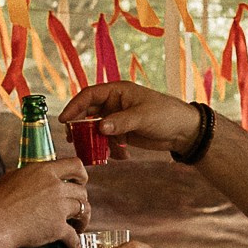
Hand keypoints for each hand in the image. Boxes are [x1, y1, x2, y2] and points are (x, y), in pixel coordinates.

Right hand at [0, 159, 89, 247]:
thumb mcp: (9, 180)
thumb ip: (23, 179)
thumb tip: (21, 182)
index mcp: (43, 171)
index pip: (74, 165)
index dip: (81, 175)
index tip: (81, 182)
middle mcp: (54, 186)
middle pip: (81, 191)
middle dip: (81, 201)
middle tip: (76, 209)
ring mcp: (58, 207)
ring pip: (83, 210)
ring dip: (83, 220)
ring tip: (78, 227)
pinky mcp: (57, 228)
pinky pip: (73, 236)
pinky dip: (75, 243)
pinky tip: (72, 247)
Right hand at [62, 82, 200, 157]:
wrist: (184, 131)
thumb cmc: (166, 115)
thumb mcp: (143, 117)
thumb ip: (120, 122)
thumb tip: (100, 127)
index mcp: (117, 92)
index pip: (89, 96)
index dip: (74, 106)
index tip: (64, 120)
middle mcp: (114, 104)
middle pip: (88, 113)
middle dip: (81, 127)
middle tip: (74, 140)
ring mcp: (118, 119)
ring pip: (96, 130)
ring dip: (95, 142)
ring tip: (97, 153)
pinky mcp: (123, 133)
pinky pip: (108, 141)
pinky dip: (110, 150)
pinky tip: (121, 156)